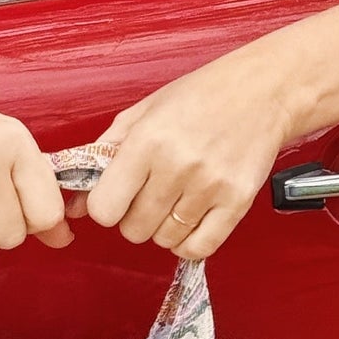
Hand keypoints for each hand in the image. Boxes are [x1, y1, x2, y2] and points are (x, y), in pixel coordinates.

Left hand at [84, 46, 296, 259]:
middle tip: (148, 194)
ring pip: (164, 240)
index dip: (105, 206)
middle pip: (133, 229)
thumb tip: (76, 204)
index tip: (115, 196)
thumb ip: (104, 155)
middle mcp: (178, 166)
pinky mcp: (237, 202)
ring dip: (162, 227)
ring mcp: (210, 187)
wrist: (262, 90)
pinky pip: (200, 248)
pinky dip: (188, 242)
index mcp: (148, 140)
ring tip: (173, 199)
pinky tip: (189, 221)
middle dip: (133, 217)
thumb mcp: (142, 112)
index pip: (104, 208)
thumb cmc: (200, 96)